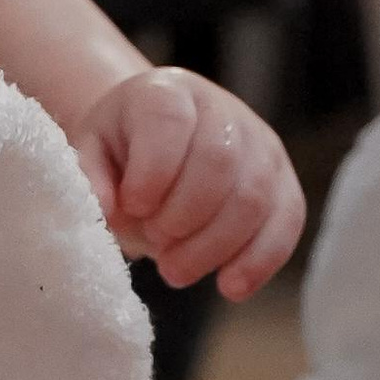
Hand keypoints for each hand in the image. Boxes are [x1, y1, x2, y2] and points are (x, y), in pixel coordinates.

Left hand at [73, 67, 305, 300]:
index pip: (170, 122)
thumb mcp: (93, 151)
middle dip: (183, 216)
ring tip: (174, 270)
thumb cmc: (124, 148)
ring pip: (254, 198)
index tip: (132, 206)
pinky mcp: (284, 180)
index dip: (152, 171)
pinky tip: (230, 287)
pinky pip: (287, 221)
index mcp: (168, 92)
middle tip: (155, 244)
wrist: (162, 141)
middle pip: (219, 163)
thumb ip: (92, 176)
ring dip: (213, 246)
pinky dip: (260, 260)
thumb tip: (109, 210)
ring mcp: (260, 144)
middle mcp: (222, 110)